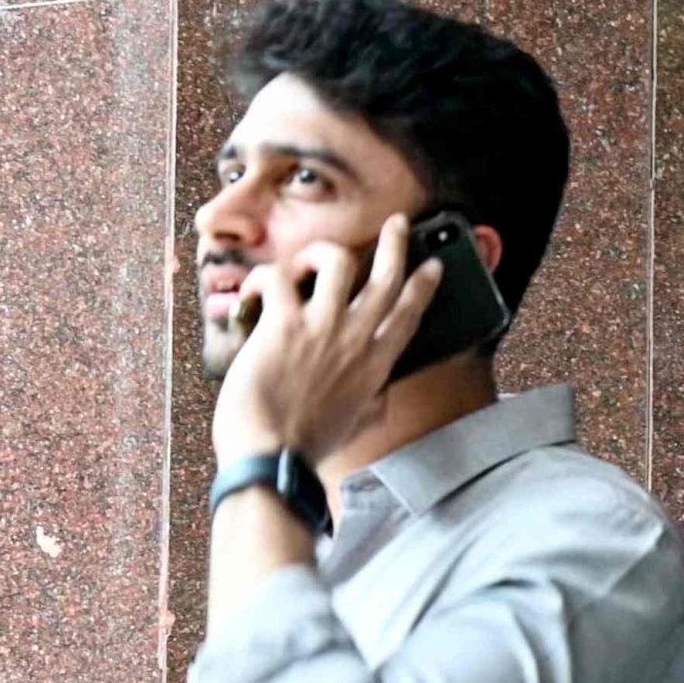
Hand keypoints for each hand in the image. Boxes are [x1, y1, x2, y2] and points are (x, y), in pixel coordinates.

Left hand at [211, 214, 440, 464]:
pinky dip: (261, 279)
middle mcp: (356, 339)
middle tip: (397, 224)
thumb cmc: (309, 448)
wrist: (274, 459)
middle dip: (395, 243)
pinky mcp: (283, 325)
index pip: (409, 313)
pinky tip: (251, 295)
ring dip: (320, 252)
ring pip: (337, 260)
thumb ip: (373, 402)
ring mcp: (322, 328)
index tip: (432, 266)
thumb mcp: (357, 423)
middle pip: (385, 276)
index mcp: (377, 365)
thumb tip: (381, 397)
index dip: (423, 284)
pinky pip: (277, 277)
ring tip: (305, 261)